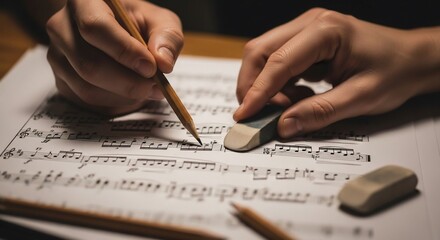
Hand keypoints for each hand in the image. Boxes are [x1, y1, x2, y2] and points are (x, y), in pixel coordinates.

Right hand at [46, 0, 182, 114]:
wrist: (117, 32)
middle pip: (88, 64)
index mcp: (85, 2)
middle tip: (156, 87)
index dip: (124, 51)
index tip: (151, 68)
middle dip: (128, 82)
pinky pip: (87, 101)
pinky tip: (131, 94)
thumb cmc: (137, 24)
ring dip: (124, 96)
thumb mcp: (160, 22)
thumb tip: (163, 63)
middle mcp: (61, 27)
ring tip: (147, 89)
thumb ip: (167, 37)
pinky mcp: (61, 80)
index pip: (94, 27)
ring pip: (87, 88)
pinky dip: (115, 104)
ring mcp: (56, 55)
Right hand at [234, 8, 439, 137]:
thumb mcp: (361, 97)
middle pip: (260, 51)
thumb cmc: (394, 72)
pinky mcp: (304, 42)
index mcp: (326, 31)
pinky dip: (278, 85)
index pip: (278, 61)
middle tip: (261, 116)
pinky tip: (299, 97)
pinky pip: (277, 63)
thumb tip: (283, 126)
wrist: (411, 59)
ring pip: (264, 56)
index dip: (257, 91)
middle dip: (253, 86)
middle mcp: (310, 24)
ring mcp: (305, 30)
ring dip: (266, 87)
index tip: (244, 116)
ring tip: (293, 107)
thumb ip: (320, 112)